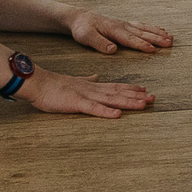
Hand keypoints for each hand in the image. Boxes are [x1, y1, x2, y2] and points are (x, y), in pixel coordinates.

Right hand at [23, 68, 154, 117]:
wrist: (39, 83)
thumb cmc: (54, 86)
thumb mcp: (75, 82)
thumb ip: (87, 80)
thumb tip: (96, 77)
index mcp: (92, 86)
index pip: (116, 87)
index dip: (131, 89)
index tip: (145, 90)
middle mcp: (93, 90)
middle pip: (118, 93)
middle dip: (136, 96)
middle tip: (153, 98)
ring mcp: (86, 96)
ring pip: (111, 100)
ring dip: (128, 102)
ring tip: (143, 104)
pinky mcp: (77, 103)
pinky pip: (94, 109)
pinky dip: (106, 112)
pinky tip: (118, 115)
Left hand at [68, 11, 172, 53]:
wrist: (80, 17)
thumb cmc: (83, 28)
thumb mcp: (86, 37)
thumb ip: (100, 43)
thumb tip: (113, 50)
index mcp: (114, 30)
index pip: (130, 39)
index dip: (141, 45)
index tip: (153, 49)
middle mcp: (122, 25)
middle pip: (142, 33)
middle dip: (156, 38)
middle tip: (169, 43)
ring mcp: (125, 23)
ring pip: (145, 28)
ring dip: (158, 33)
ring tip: (171, 38)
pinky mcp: (125, 23)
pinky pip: (142, 25)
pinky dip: (152, 27)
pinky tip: (160, 30)